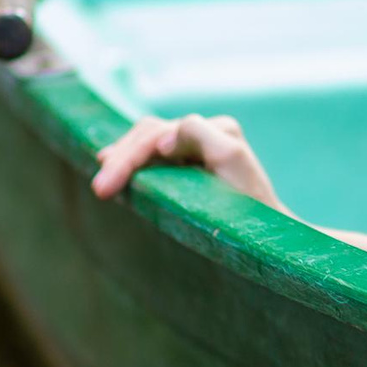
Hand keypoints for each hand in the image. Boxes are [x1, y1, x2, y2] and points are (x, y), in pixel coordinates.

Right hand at [90, 112, 285, 210]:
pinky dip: (125, 161)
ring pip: (141, 141)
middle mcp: (203, 132)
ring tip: (102, 183)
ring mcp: (187, 147)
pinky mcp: (175, 163)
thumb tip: (164, 136)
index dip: (150, 146)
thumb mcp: (232, 163)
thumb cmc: (253, 206)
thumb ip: (203, 137)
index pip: (173, 130)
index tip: (139, 160)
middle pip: (150, 132)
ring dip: (120, 159)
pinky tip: (109, 169)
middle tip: (102, 188)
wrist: (264, 237)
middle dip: (124, 158)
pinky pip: (144, 154)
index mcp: (220, 131)